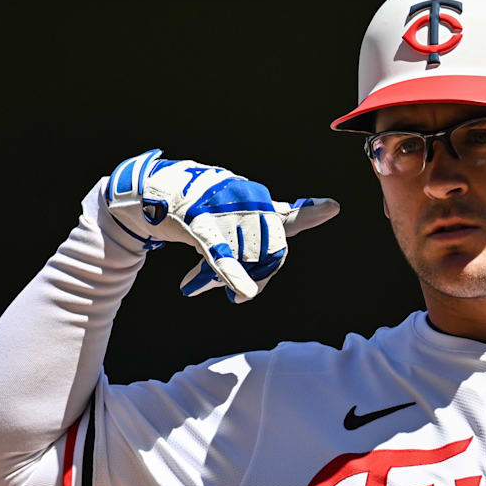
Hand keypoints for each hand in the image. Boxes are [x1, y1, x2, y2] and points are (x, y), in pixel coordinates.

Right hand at [102, 149, 338, 302]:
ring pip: (242, 260)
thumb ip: (260, 236)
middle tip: (238, 293)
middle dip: (255, 277)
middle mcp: (245, 200)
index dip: (310, 215)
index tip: (332, 208)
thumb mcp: (234, 218)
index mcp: (258, 201)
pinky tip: (244, 293)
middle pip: (268, 254)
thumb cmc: (201, 209)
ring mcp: (223, 208)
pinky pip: (220, 252)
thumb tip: (261, 270)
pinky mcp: (198, 221)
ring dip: (222, 279)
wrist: (154, 192)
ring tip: (198, 280)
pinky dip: (231, 274)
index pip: (289, 220)